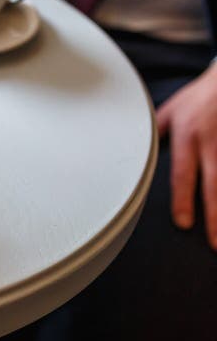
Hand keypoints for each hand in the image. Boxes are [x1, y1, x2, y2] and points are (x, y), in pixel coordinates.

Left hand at [158, 63, 216, 249]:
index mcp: (188, 136)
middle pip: (214, 186)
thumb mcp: (169, 111)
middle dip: (214, 217)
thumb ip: (153, 133)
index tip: (183, 223)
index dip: (182, 200)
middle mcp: (212, 143)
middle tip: (214, 243)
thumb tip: (132, 150)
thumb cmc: (198, 98)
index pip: (183, 174)